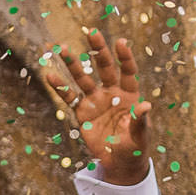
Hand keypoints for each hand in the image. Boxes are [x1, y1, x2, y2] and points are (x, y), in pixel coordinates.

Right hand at [40, 29, 150, 186]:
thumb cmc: (134, 148)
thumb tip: (146, 105)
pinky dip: (60, 87)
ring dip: (74, 64)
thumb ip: (140, 120)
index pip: (128, 71)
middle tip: (92, 32)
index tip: (120, 42)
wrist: (119, 162)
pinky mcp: (82, 112)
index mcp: (129, 95)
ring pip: (84, 78)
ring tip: (63, 49)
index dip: (124, 57)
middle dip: (99, 51)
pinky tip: (49, 75)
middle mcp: (111, 93)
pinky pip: (70, 97)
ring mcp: (96, 101)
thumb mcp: (139, 136)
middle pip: (105, 67)